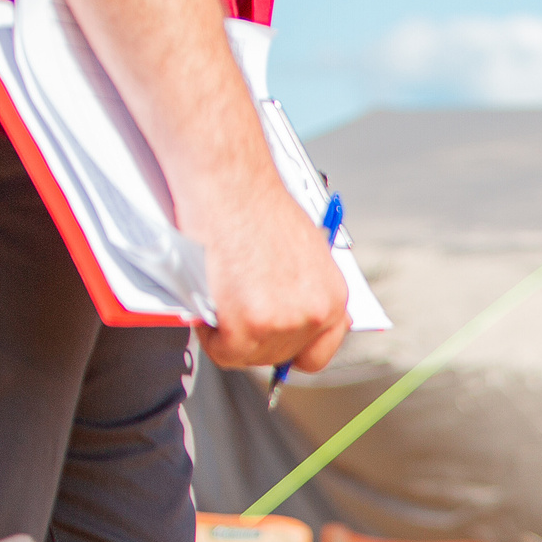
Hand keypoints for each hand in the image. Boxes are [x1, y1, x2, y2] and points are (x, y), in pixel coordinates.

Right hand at [189, 176, 349, 371]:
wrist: (231, 186)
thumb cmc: (258, 208)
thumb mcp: (304, 253)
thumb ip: (303, 290)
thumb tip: (289, 313)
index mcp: (334, 297)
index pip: (316, 353)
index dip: (286, 350)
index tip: (267, 343)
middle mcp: (316, 313)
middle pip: (277, 356)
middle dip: (250, 339)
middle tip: (231, 309)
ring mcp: (285, 322)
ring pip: (249, 356)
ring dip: (228, 335)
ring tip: (220, 300)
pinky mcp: (251, 324)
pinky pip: (226, 353)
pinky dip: (210, 337)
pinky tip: (208, 308)